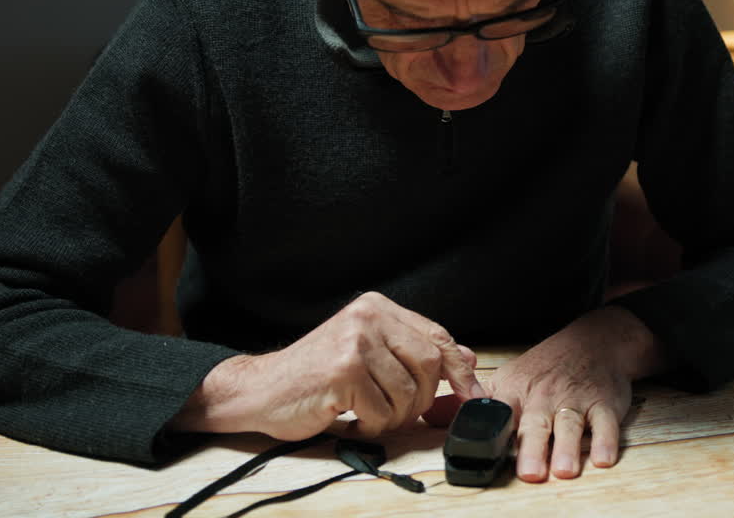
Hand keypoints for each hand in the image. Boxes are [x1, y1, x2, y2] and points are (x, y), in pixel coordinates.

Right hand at [169, 292, 486, 439]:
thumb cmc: (316, 375)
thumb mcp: (367, 352)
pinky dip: (372, 425)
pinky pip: (382, 411)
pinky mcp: (342, 371)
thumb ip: (412, 351)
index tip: (473, 395)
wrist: (260, 389)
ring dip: (395, 416)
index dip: (461, 369)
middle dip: (423, 398)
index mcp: (377, 307)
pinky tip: (352, 418)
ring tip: (369, 413)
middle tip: (397, 410)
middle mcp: (368, 317)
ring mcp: (355, 342)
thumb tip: (468, 357)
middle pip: (431, 363)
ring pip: (410, 392)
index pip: (437, 336)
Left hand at [487, 306, 665, 481]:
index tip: (486, 452)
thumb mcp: (508, 378)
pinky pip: (606, 423)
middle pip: (536, 424)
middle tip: (530, 472)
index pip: (501, 413)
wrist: (594, 340)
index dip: (494, 430)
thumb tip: (433, 416)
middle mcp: (544, 396)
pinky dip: (606, 440)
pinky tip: (604, 458)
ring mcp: (575, 399)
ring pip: (569, 424)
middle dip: (532, 448)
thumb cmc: (547, 367)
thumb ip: (475, 403)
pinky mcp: (603, 403)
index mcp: (516, 391)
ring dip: (568, 447)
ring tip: (564, 470)